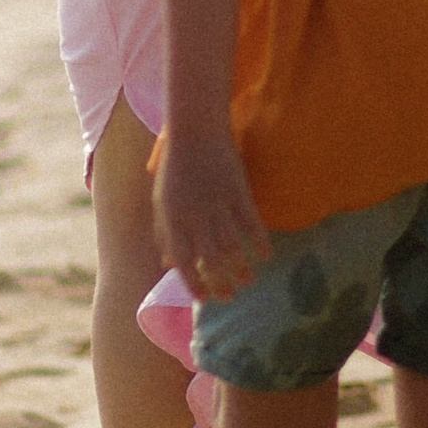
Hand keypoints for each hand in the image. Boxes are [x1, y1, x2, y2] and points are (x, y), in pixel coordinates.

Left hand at [156, 125, 271, 300]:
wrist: (195, 129)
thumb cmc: (175, 167)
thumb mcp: (161, 200)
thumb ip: (164, 232)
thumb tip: (167, 264)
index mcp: (172, 218)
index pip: (183, 261)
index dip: (194, 283)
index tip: (204, 298)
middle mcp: (195, 215)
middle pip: (210, 259)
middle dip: (221, 282)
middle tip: (230, 296)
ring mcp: (218, 203)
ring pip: (233, 245)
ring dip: (241, 267)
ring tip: (248, 281)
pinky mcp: (239, 191)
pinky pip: (252, 223)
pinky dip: (260, 242)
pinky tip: (266, 255)